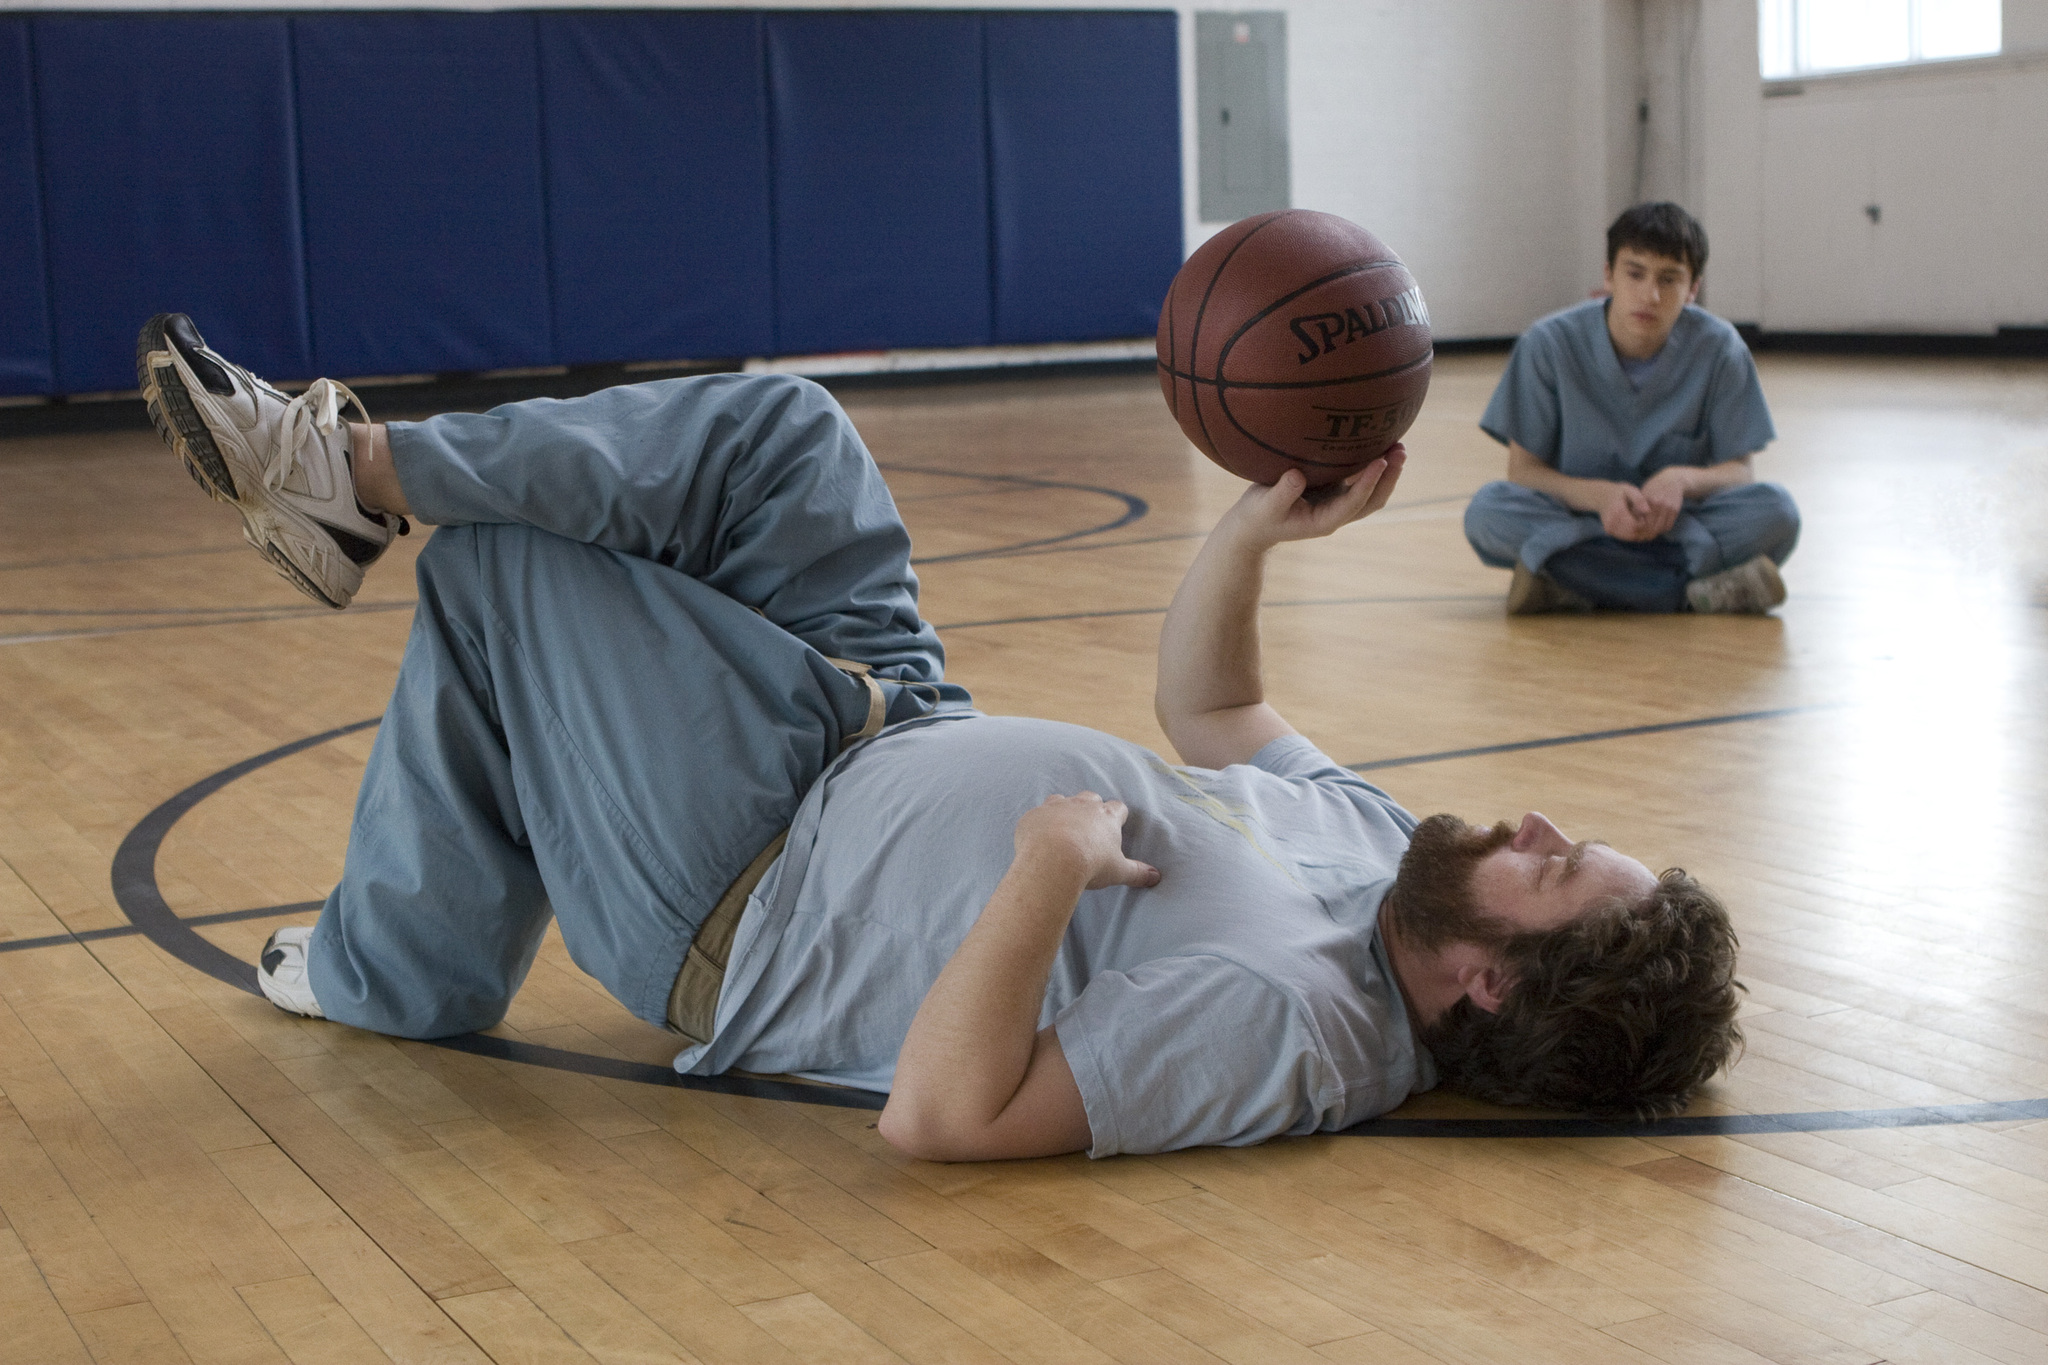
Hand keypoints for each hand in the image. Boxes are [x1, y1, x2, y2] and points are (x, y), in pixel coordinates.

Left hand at [1014, 792, 1161, 890]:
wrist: (1052, 860)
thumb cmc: (1090, 864)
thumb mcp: (1118, 871)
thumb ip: (1138, 872)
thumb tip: (1156, 877)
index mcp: (1106, 816)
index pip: (1118, 808)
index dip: (1118, 816)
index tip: (1117, 824)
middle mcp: (1082, 805)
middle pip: (1091, 798)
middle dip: (1091, 808)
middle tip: (1089, 827)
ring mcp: (1056, 806)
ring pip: (1062, 799)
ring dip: (1063, 810)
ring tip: (1061, 828)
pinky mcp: (1034, 815)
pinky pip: (1037, 814)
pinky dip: (1039, 822)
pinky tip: (1038, 836)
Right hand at [1224, 446, 1406, 551]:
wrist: (1253, 526)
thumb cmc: (1257, 516)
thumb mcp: (1264, 506)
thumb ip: (1281, 493)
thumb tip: (1297, 475)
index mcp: (1324, 521)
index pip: (1354, 502)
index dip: (1369, 482)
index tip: (1381, 461)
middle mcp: (1336, 513)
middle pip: (1373, 499)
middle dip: (1389, 477)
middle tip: (1400, 450)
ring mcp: (1336, 503)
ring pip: (1370, 490)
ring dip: (1386, 471)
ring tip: (1398, 443)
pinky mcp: (1332, 491)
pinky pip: (1357, 478)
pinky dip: (1370, 463)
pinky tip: (1375, 440)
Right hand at [1597, 481, 1661, 541]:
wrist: (1601, 497)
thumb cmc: (1619, 492)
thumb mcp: (1630, 490)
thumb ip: (1639, 499)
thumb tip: (1647, 511)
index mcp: (1617, 512)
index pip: (1635, 526)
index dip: (1646, 524)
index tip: (1649, 515)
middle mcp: (1611, 522)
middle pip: (1634, 533)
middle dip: (1644, 529)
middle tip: (1647, 519)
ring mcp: (1609, 528)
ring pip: (1630, 537)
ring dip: (1640, 532)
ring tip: (1642, 520)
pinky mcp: (1609, 531)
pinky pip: (1625, 536)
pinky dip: (1634, 532)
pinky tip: (1636, 523)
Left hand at [1638, 467, 1692, 535]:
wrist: (1672, 480)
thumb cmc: (1653, 487)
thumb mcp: (1642, 493)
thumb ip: (1636, 506)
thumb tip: (1628, 522)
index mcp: (1646, 499)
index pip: (1640, 521)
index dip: (1637, 529)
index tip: (1634, 533)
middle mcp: (1657, 503)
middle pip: (1651, 526)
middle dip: (1645, 534)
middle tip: (1642, 538)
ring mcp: (1668, 507)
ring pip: (1660, 528)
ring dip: (1654, 533)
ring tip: (1650, 535)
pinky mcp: (1675, 510)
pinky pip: (1668, 526)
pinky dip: (1663, 530)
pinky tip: (1658, 529)